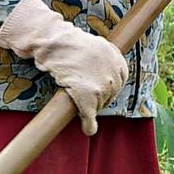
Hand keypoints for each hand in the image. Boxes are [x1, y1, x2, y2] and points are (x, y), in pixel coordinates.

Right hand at [0, 0, 125, 132]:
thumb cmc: (69, 44)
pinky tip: (87, 129)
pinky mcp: (88, 97)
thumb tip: (103, 77)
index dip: (106, 88)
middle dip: (99, 98)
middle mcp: (113, 73)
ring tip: (79, 103)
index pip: (118, 82)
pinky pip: (90, 115)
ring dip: (91, 109)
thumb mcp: (94, 47)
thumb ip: (103, 61)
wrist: (55, 44)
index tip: (97, 90)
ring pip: (99, 105)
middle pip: (109, 95)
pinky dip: (89, 125)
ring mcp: (102, 85)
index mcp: (117, 60)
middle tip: (84, 95)